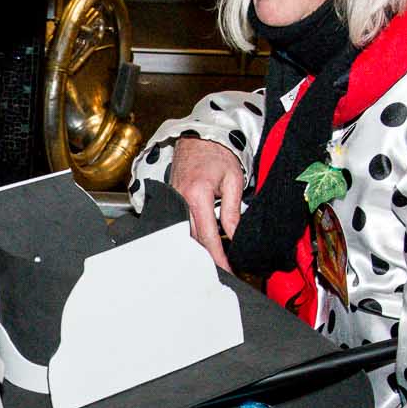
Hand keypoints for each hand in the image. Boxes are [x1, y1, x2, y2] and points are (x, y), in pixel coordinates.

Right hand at [168, 136, 246, 271]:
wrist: (199, 135)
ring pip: (185, 235)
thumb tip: (236, 236)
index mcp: (197, 196)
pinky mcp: (171, 200)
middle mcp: (180, 202)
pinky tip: (202, 245)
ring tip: (215, 261)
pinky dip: (191, 237)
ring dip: (199, 249)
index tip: (228, 270)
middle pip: (193, 240)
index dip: (218, 257)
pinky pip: (180, 224)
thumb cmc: (218, 153)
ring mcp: (172, 201)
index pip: (208, 236)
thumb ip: (233, 211)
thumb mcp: (234, 180)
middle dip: (208, 258)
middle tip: (224, 271)